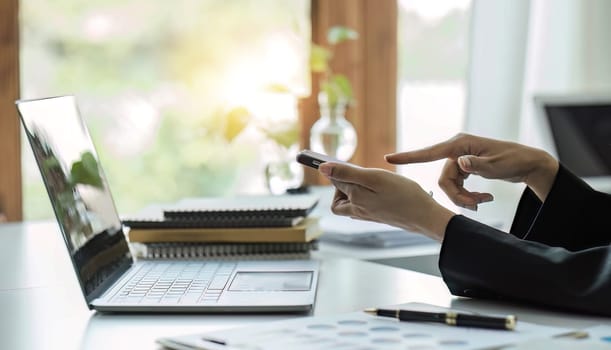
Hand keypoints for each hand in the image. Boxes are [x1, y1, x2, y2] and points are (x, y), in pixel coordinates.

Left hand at [318, 162, 454, 240]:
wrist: (425, 216)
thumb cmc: (403, 195)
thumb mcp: (374, 178)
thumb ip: (347, 173)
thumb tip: (323, 169)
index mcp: (354, 199)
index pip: (335, 181)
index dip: (334, 169)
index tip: (336, 161)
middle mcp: (358, 210)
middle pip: (338, 199)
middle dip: (341, 186)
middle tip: (357, 174)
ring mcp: (368, 216)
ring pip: (351, 204)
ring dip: (355, 191)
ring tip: (371, 180)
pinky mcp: (379, 218)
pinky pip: (364, 207)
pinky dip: (367, 197)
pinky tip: (381, 190)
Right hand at [385, 133, 558, 208]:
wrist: (528, 164)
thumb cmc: (515, 160)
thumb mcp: (498, 165)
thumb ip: (477, 165)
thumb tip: (460, 164)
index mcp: (460, 144)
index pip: (430, 152)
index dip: (409, 156)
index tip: (389, 158)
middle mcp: (457, 150)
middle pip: (443, 179)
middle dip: (456, 196)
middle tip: (476, 206)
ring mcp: (460, 159)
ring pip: (449, 185)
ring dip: (464, 198)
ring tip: (483, 202)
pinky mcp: (464, 167)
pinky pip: (457, 185)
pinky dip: (468, 195)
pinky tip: (484, 198)